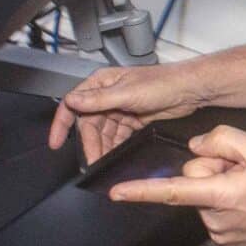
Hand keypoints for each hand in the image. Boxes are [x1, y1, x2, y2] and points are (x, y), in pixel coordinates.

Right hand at [51, 63, 208, 161]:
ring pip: (103, 133)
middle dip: (89, 144)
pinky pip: (117, 136)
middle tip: (92, 162)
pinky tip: (115, 157)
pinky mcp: (132, 119)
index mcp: (102, 83)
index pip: (72, 104)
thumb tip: (72, 100)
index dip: (61, 124)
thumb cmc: (163, 82)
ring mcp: (120, 108)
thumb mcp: (127, 93)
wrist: (190, 90)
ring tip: (103, 163)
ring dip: (102, 148)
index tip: (55, 143)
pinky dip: (115, 147)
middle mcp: (108, 95)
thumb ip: (98, 99)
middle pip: (88, 124)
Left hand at [106, 126, 245, 245]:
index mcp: (221, 194)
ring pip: (204, 197)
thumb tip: (197, 147)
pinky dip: (228, 203)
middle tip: (244, 172)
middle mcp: (215, 219)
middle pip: (194, 182)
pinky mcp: (227, 242)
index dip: (140, 191)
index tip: (116, 192)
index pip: (171, 191)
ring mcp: (221, 233)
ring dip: (222, 188)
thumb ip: (220, 139)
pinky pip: (214, 213)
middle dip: (212, 171)